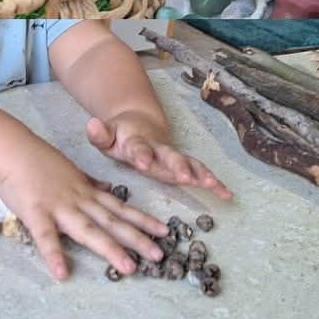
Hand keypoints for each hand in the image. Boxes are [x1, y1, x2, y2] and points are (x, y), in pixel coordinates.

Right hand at [0, 144, 169, 280]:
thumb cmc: (37, 160)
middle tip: (159, 256)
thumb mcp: (70, 170)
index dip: (142, 220)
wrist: (13, 149)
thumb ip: (89, 182)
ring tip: (130, 268)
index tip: (164, 231)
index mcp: (86, 191)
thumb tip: (108, 188)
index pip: (119, 208)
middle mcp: (79, 200)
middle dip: (136, 238)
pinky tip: (62, 274)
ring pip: (89, 230)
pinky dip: (55, 255)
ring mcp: (59, 207)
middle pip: (111, 221)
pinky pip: (46, 237)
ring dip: (110, 249)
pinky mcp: (37, 213)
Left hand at [87, 114, 232, 199]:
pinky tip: (227, 194)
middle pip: (169, 156)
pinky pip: (199, 172)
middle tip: (185, 177)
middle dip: (178, 166)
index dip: (141, 154)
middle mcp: (158, 149)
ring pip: (189, 164)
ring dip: (201, 174)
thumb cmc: (119, 136)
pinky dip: (213, 182)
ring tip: (214, 186)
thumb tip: (91, 124)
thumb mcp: (105, 135)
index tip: (143, 162)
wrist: (140, 124)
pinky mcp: (183, 165)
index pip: (138, 148)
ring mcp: (172, 156)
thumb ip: (99, 134)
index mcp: (137, 142)